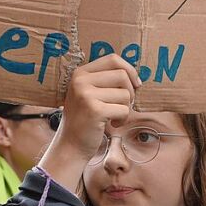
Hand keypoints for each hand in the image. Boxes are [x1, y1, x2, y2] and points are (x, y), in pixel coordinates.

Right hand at [38, 55, 140, 190]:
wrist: (70, 145)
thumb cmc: (85, 120)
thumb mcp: (89, 93)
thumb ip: (105, 81)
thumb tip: (135, 76)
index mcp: (80, 73)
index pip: (112, 59)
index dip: (129, 70)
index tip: (135, 84)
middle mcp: (81, 80)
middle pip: (122, 75)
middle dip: (130, 92)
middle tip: (123, 106)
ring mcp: (86, 94)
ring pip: (125, 94)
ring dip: (125, 108)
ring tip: (114, 117)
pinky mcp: (94, 110)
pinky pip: (124, 110)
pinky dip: (122, 120)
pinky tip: (112, 125)